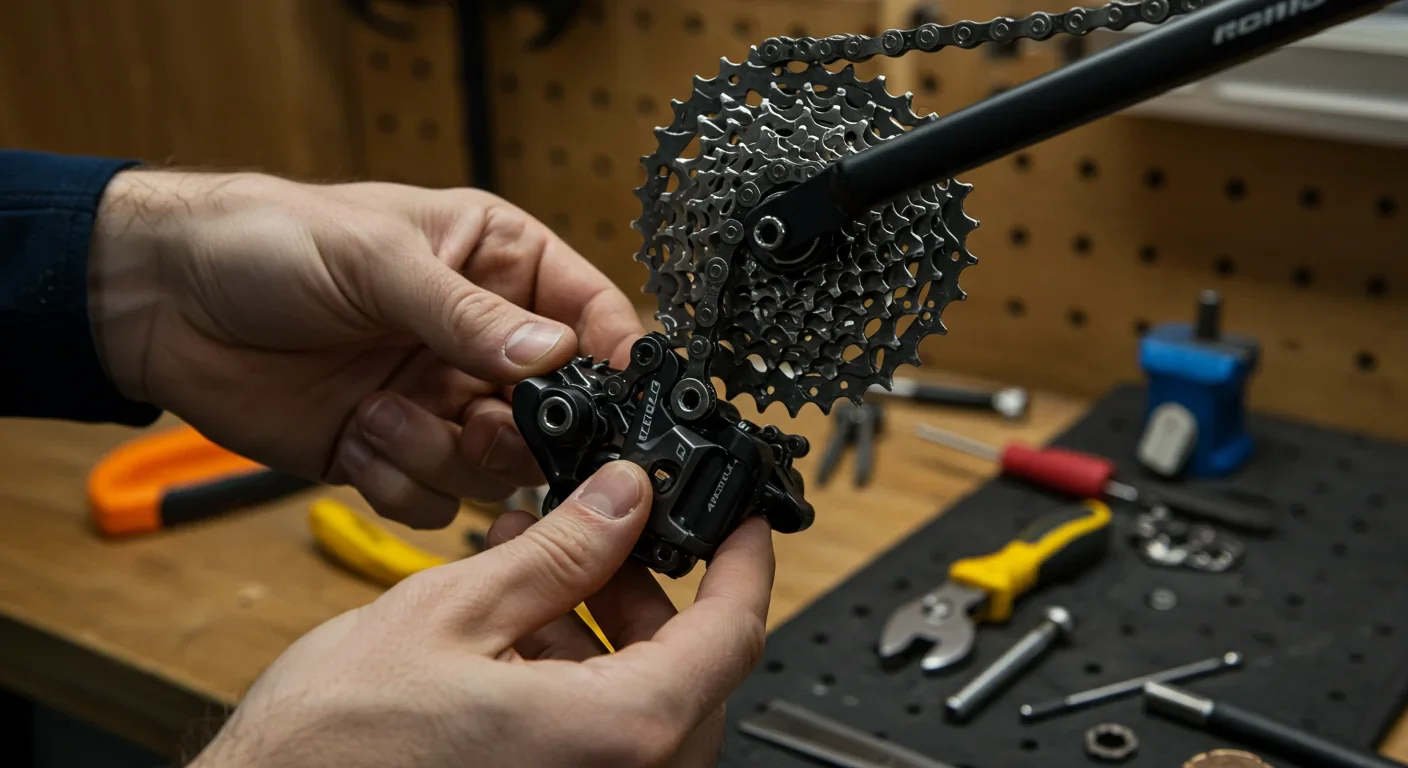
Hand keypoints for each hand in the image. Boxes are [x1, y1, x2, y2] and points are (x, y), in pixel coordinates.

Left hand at [90, 169, 643, 526]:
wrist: (163, 301)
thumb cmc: (268, 240)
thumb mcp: (377, 258)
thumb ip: (468, 314)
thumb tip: (555, 356)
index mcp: (498, 267)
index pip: (592, 316)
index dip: (614, 361)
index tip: (621, 401)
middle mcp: (480, 342)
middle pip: (557, 413)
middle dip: (521, 432)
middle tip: (480, 421)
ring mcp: (439, 400)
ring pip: (498, 469)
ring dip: (445, 455)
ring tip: (384, 414)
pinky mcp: (393, 451)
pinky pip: (436, 502)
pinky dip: (402, 483)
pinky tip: (357, 439)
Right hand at [186, 461, 773, 767]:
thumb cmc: (336, 749)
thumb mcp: (456, 612)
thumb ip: (561, 552)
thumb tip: (625, 498)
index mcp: (620, 733)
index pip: (732, 632)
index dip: (745, 560)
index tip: (742, 518)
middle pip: (690, 666)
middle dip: (649, 587)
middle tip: (603, 528)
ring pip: (642, 698)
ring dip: (602, 625)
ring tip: (536, 561)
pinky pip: (598, 734)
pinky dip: (573, 672)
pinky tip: (514, 621)